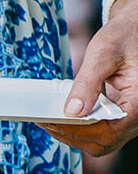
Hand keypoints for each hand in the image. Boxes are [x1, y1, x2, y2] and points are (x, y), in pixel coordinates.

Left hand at [42, 0, 137, 155]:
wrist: (136, 30)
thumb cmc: (125, 36)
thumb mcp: (104, 53)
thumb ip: (88, 83)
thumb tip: (72, 111)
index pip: (109, 131)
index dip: (78, 132)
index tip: (51, 123)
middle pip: (104, 142)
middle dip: (72, 136)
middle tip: (45, 123)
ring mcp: (132, 117)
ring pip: (103, 141)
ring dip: (75, 134)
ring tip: (49, 121)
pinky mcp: (123, 115)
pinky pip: (103, 131)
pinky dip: (82, 128)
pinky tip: (63, 117)